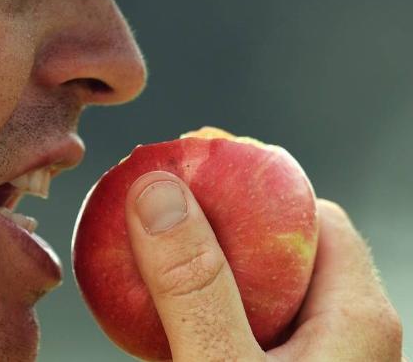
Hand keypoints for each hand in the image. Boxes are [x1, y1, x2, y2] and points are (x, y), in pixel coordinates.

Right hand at [125, 171, 403, 361]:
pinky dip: (206, 316)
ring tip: (150, 259)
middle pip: (284, 252)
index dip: (251, 183)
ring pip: (264, 295)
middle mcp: (350, 339)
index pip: (314, 214)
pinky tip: (166, 322)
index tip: (189, 170)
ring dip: (206, 273)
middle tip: (157, 213)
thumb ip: (194, 287)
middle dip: (218, 227)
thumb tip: (157, 193)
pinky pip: (249, 333)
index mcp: (358, 319)